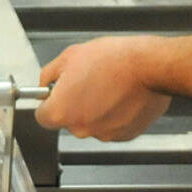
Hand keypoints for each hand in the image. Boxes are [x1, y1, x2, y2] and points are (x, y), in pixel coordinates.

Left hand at [35, 35, 171, 140]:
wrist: (149, 66)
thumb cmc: (112, 60)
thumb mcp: (70, 56)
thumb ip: (50, 74)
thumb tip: (45, 83)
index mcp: (62, 111)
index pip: (43, 116)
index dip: (49, 102)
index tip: (57, 93)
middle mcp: (81, 129)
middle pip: (69, 120)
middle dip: (75, 104)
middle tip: (88, 82)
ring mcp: (104, 134)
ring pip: (92, 123)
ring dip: (97, 109)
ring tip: (109, 86)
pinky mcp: (125, 135)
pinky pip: (113, 126)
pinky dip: (116, 114)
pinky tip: (122, 95)